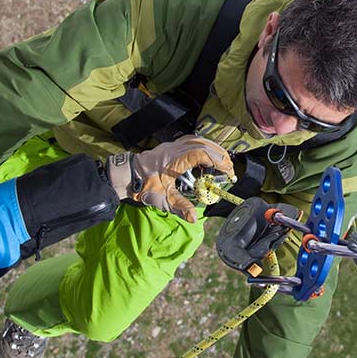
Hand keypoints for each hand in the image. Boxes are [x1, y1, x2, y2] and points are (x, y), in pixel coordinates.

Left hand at [107, 137, 233, 222]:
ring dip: (212, 148)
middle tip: (229, 168)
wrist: (127, 174)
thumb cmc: (144, 185)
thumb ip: (180, 208)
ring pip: (198, 139)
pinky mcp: (171, 146)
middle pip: (203, 144)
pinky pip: (191, 140)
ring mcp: (173, 145)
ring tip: (222, 161)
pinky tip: (207, 155)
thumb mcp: (163, 198)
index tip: (227, 170)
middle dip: (219, 155)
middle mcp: (175, 148)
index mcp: (175, 159)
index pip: (201, 153)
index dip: (217, 160)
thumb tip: (194, 218)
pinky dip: (203, 145)